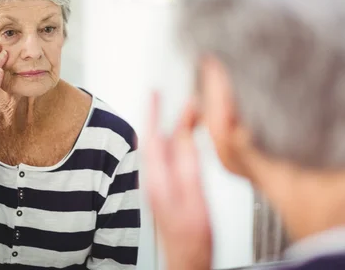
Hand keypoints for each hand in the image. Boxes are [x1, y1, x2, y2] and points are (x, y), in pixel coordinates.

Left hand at [143, 93, 212, 269]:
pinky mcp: (164, 191)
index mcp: (157, 179)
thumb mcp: (194, 195)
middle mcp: (153, 180)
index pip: (150, 136)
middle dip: (162, 116)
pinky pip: (166, 158)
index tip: (155, 91)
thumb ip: (188, 162)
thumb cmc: (192, 237)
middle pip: (154, 140)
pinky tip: (182, 140)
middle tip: (171, 97)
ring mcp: (157, 186)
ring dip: (169, 128)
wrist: (186, 261)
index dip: (152, 111)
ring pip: (160, 148)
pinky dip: (174, 142)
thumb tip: (183, 131)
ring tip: (183, 113)